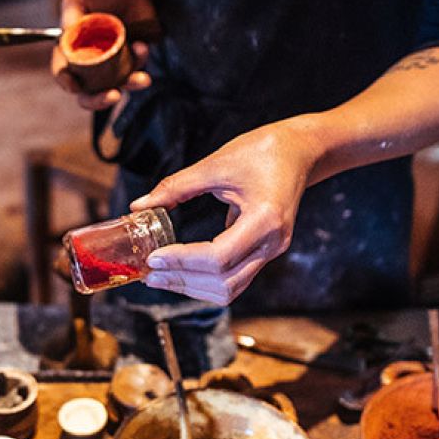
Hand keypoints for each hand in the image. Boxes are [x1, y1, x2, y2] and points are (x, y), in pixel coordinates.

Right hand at [50, 0, 154, 110]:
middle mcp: (90, 66)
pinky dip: (140, 62)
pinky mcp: (132, 62)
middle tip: (114, 95)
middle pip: (89, 94)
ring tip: (142, 73)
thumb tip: (67, 32)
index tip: (75, 86)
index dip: (67, 83)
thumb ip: (71, 14)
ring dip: (130, 84)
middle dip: (100, 100)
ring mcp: (112, 67)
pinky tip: (142, 46)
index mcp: (70, 53)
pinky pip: (136, 70)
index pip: (63, 74)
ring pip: (118, 86)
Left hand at [131, 123, 325, 305]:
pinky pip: (235, 278)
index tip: (154, 258)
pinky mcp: (265, 251)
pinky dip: (206, 280)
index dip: (183, 261)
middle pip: (225, 282)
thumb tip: (139, 206)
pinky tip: (181, 271)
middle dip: (183, 281)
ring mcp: (272, 250)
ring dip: (193, 287)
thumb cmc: (264, 151)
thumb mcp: (216, 164)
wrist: (299, 151)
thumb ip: (176, 187)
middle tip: (149, 274)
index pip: (219, 257)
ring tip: (160, 276)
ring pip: (230, 288)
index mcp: (265, 219)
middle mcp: (273, 242)